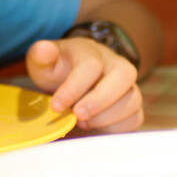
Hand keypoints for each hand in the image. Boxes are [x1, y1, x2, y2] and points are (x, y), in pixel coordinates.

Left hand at [25, 37, 142, 132]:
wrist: (71, 75)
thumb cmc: (58, 69)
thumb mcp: (43, 61)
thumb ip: (41, 55)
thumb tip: (44, 50)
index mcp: (92, 51)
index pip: (91, 65)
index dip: (74, 88)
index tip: (56, 105)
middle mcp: (115, 65)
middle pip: (123, 76)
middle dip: (99, 101)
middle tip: (77, 115)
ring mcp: (127, 85)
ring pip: (132, 99)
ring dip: (107, 117)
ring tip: (83, 122)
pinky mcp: (131, 105)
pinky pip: (135, 117)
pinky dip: (117, 127)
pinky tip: (96, 127)